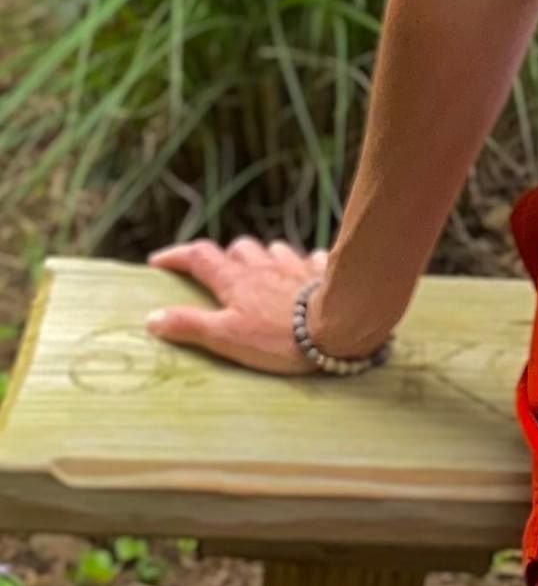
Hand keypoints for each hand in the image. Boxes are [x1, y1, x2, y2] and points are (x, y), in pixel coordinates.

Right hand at [142, 237, 332, 376]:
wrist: (338, 324)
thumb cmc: (277, 336)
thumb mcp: (226, 337)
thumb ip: (190, 326)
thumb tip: (152, 317)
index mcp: (236, 279)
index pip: (200, 256)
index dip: (177, 255)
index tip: (158, 261)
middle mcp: (264, 264)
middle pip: (238, 248)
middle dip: (225, 257)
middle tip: (218, 275)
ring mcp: (295, 264)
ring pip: (272, 250)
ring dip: (262, 259)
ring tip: (258, 276)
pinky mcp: (321, 271)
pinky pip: (309, 260)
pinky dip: (300, 265)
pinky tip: (303, 276)